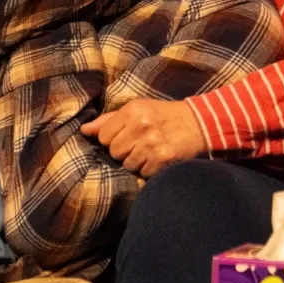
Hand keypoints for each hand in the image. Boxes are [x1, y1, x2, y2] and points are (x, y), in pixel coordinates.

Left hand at [81, 100, 205, 177]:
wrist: (199, 123)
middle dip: (125, 150)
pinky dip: (150, 169)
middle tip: (141, 143)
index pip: (104, 136)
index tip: (127, 135)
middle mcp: (141, 126)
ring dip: (137, 161)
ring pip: (128, 164)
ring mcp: (152, 144)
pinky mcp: (163, 159)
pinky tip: (159, 158)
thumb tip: (84, 130)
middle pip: (115, 152)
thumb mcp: (138, 109)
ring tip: (150, 150)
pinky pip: (143, 173)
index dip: (114, 138)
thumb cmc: (163, 115)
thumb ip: (109, 120)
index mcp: (132, 111)